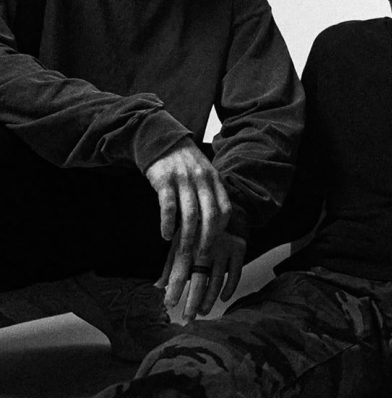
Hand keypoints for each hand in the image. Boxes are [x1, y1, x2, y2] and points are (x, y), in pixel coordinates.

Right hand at [146, 140, 232, 307]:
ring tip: (183, 252)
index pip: (224, 209)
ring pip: (189, 214)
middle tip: (203, 258)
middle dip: (207, 239)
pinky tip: (165, 236)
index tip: (216, 245)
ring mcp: (183, 179)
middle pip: (209, 215)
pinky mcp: (164, 180)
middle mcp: (202, 180)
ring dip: (187, 237)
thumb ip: (211, 193)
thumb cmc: (184, 162)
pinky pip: (168, 206)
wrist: (160, 139)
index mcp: (214, 179)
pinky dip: (167, 223)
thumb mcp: (204, 173)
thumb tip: (217, 222)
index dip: (222, 229)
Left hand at [160, 231, 245, 322]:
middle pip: (198, 280)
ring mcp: (223, 247)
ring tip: (201, 311)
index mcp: (186, 245)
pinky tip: (223, 298)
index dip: (175, 290)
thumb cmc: (193, 230)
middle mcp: (205, 246)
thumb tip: (157, 287)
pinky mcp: (238, 247)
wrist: (217, 208)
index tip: (169, 305)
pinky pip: (235, 272)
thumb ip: (169, 266)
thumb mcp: (178, 243)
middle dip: (192, 301)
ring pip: (216, 279)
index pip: (179, 272)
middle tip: (187, 318)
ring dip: (209, 298)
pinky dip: (230, 287)